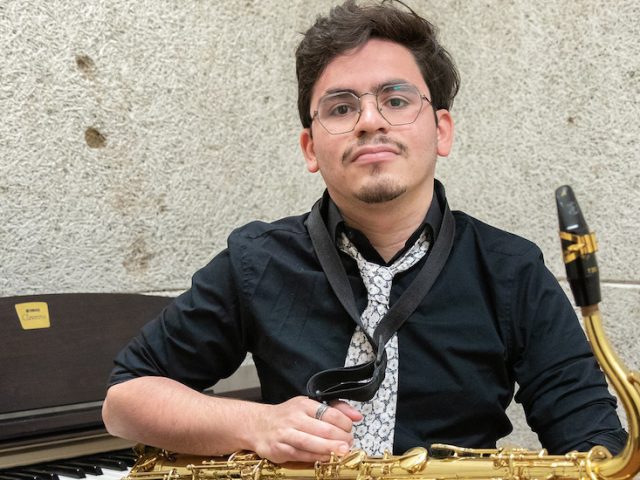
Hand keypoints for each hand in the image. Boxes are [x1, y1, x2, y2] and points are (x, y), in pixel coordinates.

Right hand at [246, 396, 361, 462]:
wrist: (257, 425)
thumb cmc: (287, 416)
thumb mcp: (309, 406)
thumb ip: (335, 409)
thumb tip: (357, 416)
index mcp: (304, 405)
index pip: (329, 413)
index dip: (344, 422)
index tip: (350, 429)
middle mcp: (294, 418)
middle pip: (323, 429)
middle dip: (340, 438)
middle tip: (349, 443)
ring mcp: (286, 434)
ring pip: (311, 443)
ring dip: (330, 449)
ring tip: (342, 451)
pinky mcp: (279, 449)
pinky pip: (301, 455)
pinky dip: (316, 458)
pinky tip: (326, 458)